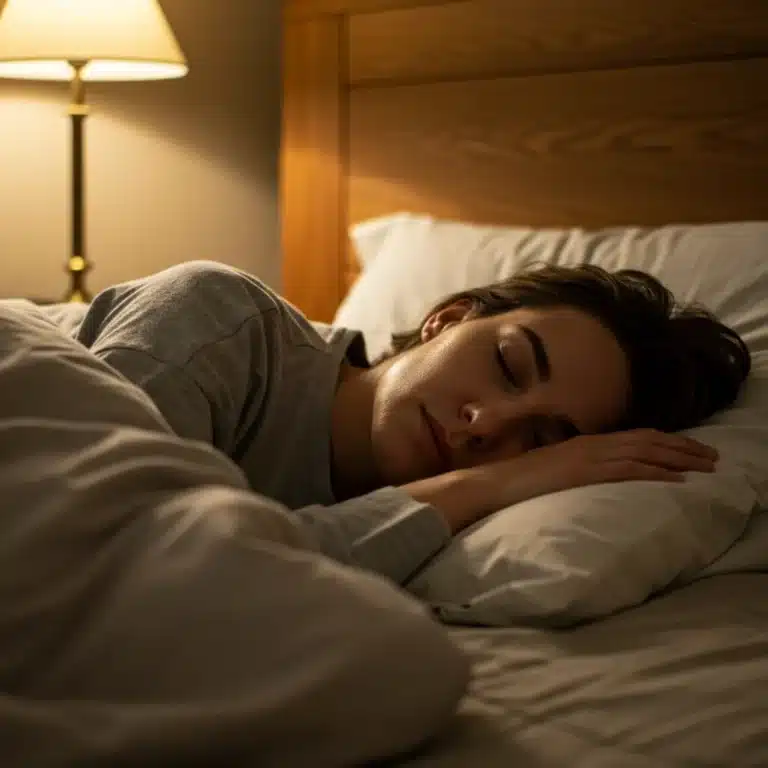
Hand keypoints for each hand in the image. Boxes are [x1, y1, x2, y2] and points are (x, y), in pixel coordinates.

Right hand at [496, 428, 717, 501]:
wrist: (498, 482)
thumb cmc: (522, 479)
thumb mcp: (557, 467)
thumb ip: (580, 465)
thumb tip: (599, 474)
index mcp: (587, 441)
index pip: (636, 436)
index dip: (667, 441)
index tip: (690, 449)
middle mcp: (594, 443)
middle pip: (649, 440)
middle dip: (684, 447)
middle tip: (712, 456)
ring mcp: (591, 456)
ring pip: (646, 451)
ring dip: (680, 458)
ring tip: (705, 466)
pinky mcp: (587, 472)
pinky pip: (630, 469)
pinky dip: (657, 472)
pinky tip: (678, 479)